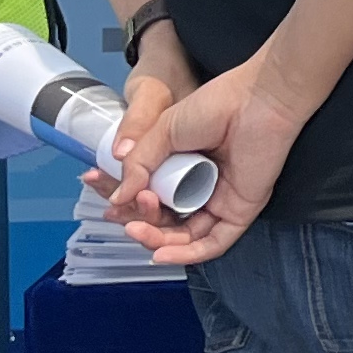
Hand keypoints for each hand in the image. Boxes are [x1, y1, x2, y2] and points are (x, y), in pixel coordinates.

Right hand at [114, 57, 306, 264]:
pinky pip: (213, 243)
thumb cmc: (216, 106)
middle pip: (162, 220)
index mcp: (181, 167)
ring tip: (136, 227)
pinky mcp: (239, 211)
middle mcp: (199, 187)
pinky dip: (186, 254)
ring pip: (183, 236)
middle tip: (120, 211)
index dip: (121, 198)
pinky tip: (161, 254)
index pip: (146, 194)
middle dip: (136, 220)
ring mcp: (219, 201)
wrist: (257, 98)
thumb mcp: (163, 132)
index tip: (96, 188)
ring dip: (155, 239)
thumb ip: (139, 165)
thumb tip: (117, 199)